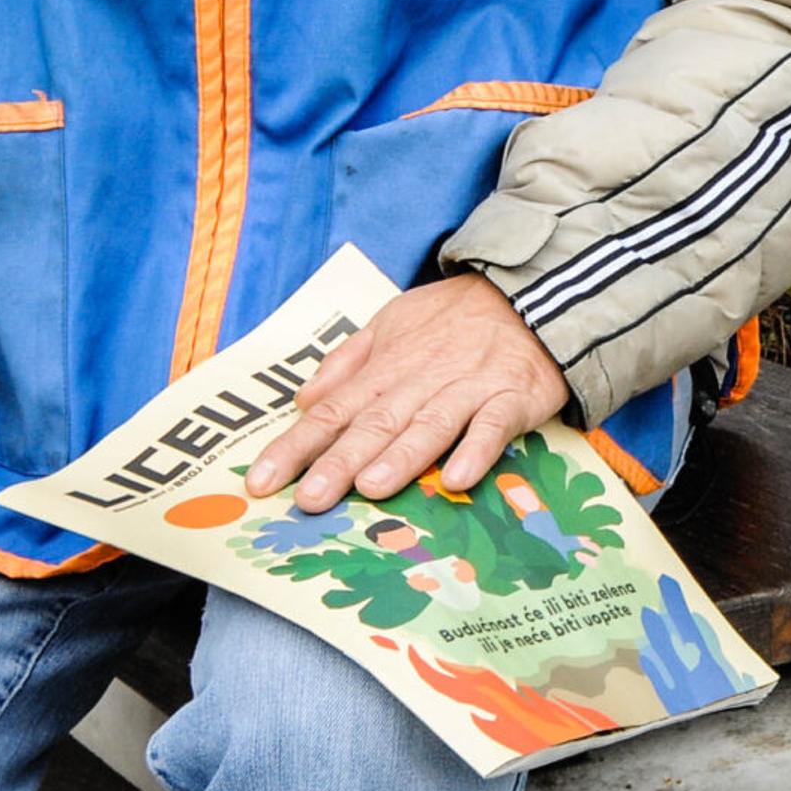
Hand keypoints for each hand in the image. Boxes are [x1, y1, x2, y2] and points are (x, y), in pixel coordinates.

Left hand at [246, 272, 567, 512]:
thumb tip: (302, 400)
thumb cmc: (454, 317)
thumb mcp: (392, 323)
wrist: (529, 291)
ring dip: (402, 456)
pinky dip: (477, 450)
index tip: (261, 481)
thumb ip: (346, 362)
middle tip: (309, 500)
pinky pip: (493, 426)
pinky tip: (458, 478)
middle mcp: (421, 379)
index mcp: (386, 367)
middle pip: (375, 423)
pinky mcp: (511, 398)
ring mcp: (467, 388)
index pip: (333, 410)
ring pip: (430, 424)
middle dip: (340, 461)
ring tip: (372, 487)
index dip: (296, 446)